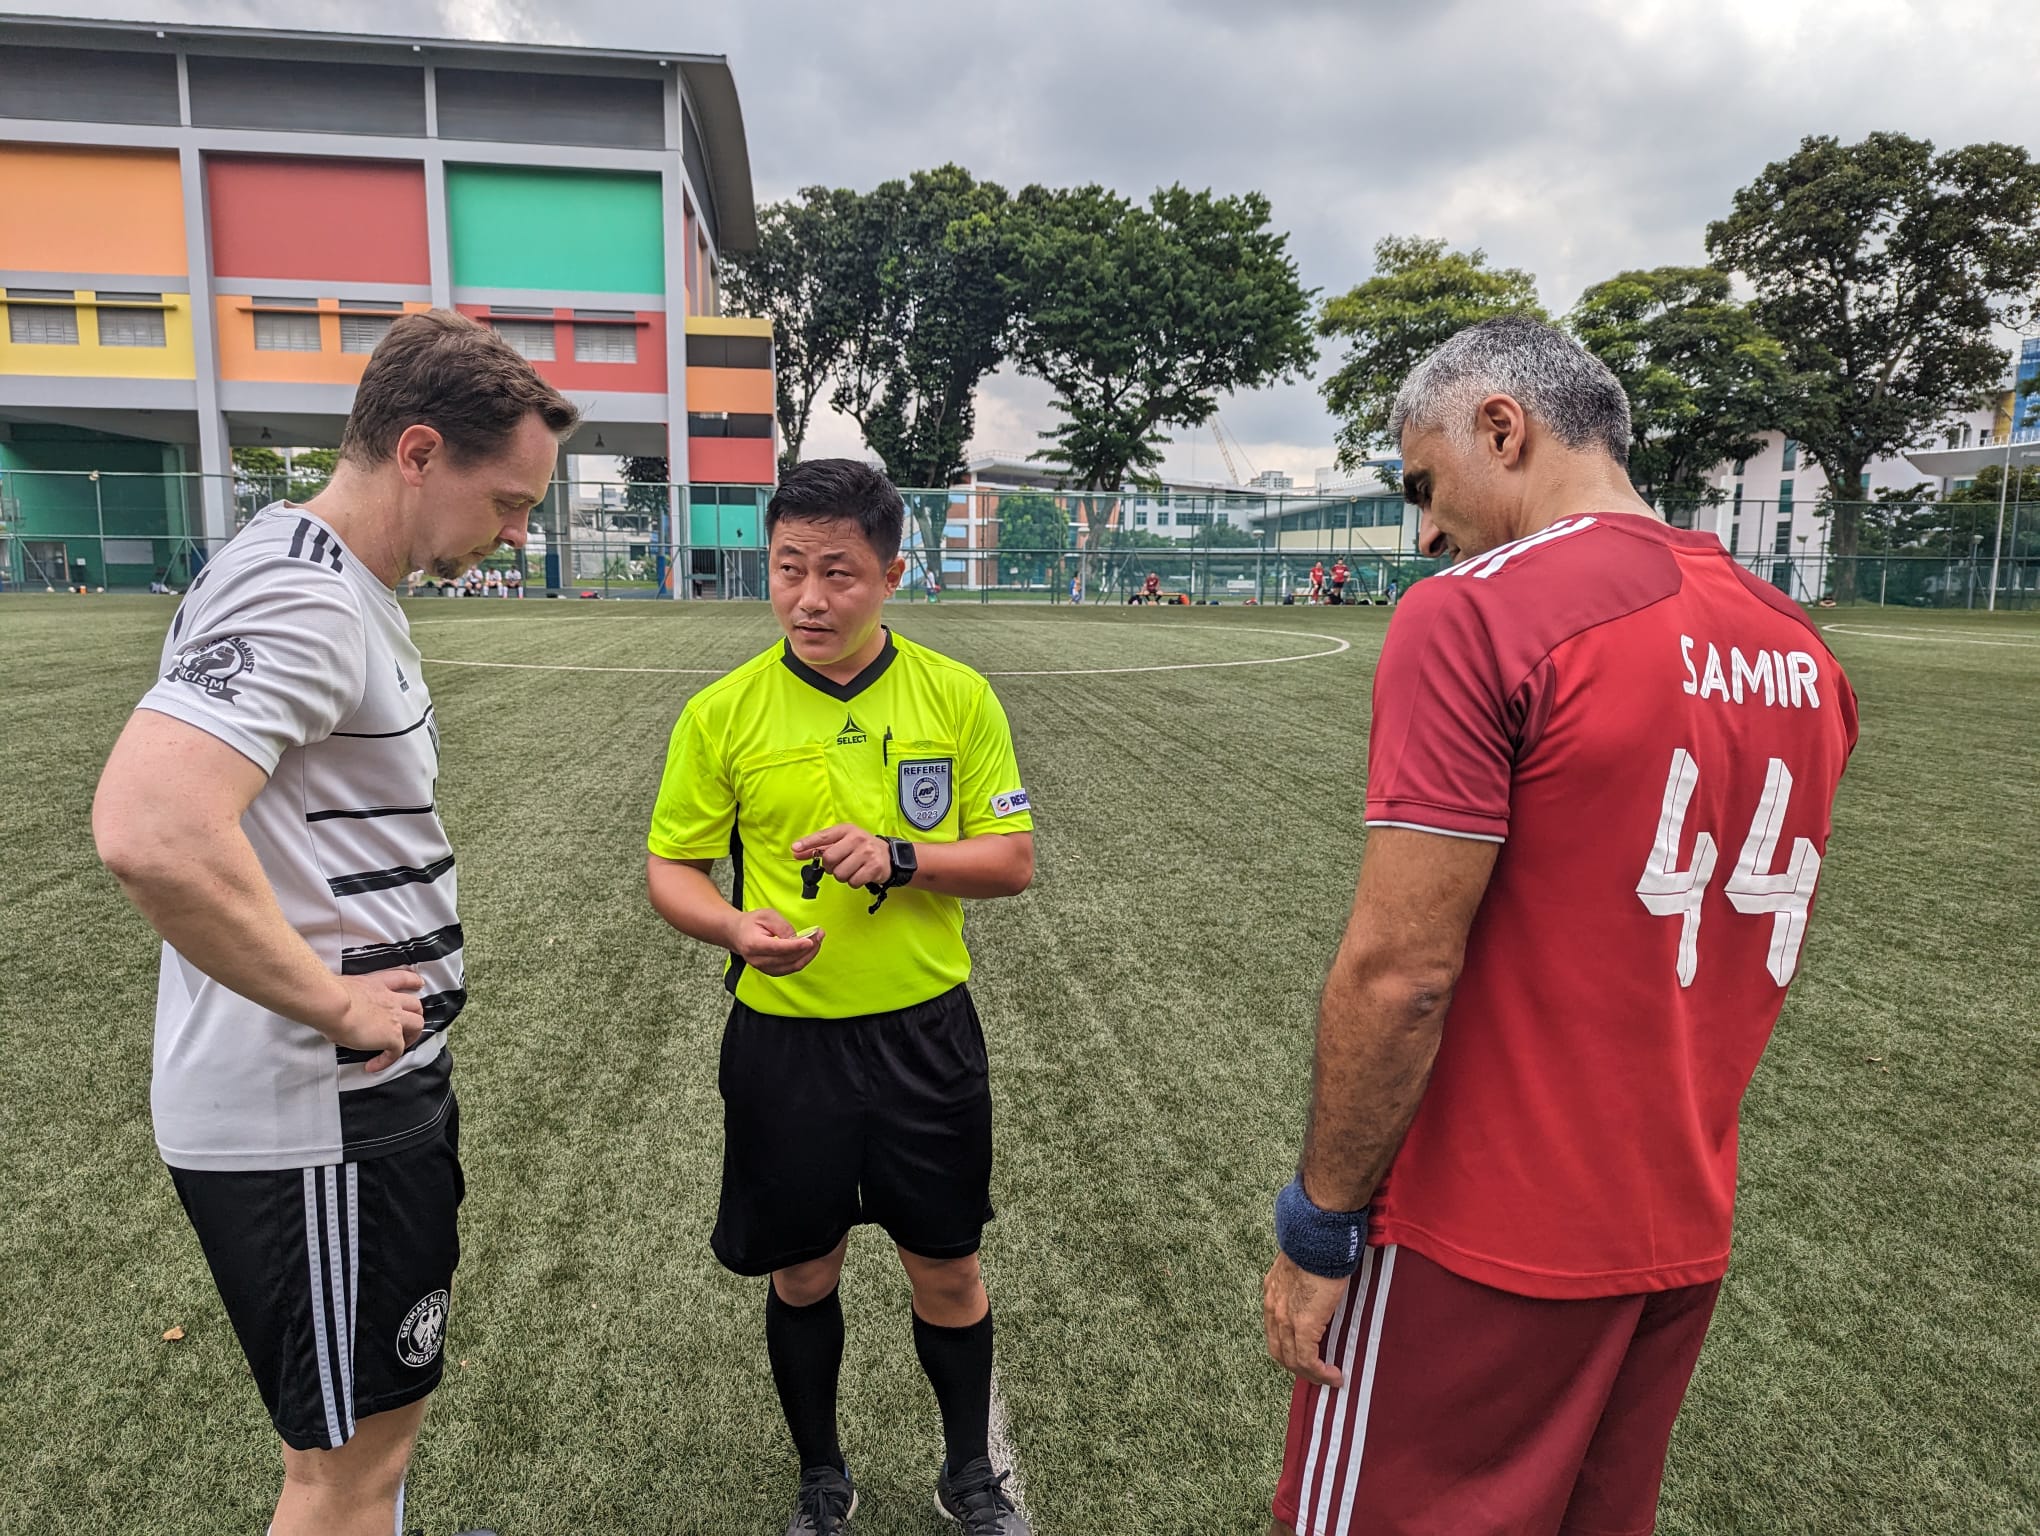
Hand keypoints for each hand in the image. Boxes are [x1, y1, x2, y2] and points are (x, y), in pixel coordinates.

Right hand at [327, 969, 426, 1073]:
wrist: (332, 1004)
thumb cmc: (329, 996)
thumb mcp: (343, 990)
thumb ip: (349, 999)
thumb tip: (339, 1011)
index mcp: (376, 984)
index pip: (403, 979)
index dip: (413, 982)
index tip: (417, 985)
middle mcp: (389, 999)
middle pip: (416, 1004)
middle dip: (415, 1014)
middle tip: (408, 1025)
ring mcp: (394, 1017)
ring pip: (417, 1024)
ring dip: (411, 1036)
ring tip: (400, 1046)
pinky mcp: (392, 1036)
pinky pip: (397, 1052)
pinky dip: (388, 1060)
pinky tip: (375, 1064)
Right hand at [730, 908, 823, 975]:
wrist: (737, 934)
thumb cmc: (751, 923)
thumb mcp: (766, 915)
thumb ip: (782, 926)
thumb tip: (796, 938)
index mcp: (754, 944)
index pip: (778, 948)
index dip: (796, 946)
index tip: (810, 940)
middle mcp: (758, 960)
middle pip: (788, 958)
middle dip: (808, 948)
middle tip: (819, 934)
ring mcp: (764, 968)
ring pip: (792, 966)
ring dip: (808, 954)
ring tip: (818, 940)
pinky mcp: (771, 971)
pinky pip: (791, 968)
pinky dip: (803, 959)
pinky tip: (810, 949)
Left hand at [792, 824, 891, 888]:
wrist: (889, 856)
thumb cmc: (861, 849)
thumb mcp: (843, 842)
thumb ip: (820, 847)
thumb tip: (796, 852)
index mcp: (847, 830)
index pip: (824, 836)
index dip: (808, 843)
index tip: (795, 849)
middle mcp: (857, 838)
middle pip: (829, 858)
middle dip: (830, 867)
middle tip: (837, 865)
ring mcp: (867, 852)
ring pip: (840, 873)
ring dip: (842, 876)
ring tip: (851, 869)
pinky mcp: (874, 867)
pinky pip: (853, 882)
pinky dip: (853, 882)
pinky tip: (860, 875)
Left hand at [1263, 1250, 1351, 1388]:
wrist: (1319, 1238)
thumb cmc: (1318, 1244)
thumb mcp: (1304, 1265)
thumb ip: (1304, 1280)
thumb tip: (1320, 1284)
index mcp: (1272, 1292)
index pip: (1274, 1329)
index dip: (1288, 1347)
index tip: (1305, 1355)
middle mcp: (1273, 1307)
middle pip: (1278, 1350)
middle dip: (1297, 1366)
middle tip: (1317, 1373)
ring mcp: (1286, 1318)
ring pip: (1293, 1360)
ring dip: (1311, 1374)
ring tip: (1330, 1379)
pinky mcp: (1303, 1324)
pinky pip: (1307, 1359)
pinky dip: (1320, 1373)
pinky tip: (1334, 1375)